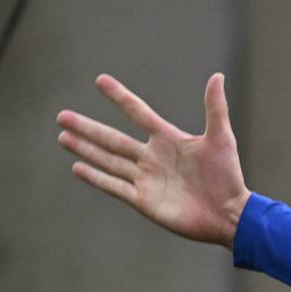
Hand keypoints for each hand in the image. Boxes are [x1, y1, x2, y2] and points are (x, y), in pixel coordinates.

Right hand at [57, 72, 250, 246]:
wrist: (229, 215)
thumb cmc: (228, 177)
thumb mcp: (221, 139)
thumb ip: (215, 108)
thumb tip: (217, 76)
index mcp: (168, 140)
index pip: (138, 113)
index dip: (120, 97)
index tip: (100, 80)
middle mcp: (153, 157)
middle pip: (113, 139)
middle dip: (87, 127)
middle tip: (61, 115)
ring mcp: (146, 179)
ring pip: (108, 160)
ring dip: (85, 148)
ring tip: (62, 137)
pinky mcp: (143, 200)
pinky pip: (114, 186)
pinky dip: (95, 177)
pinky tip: (77, 167)